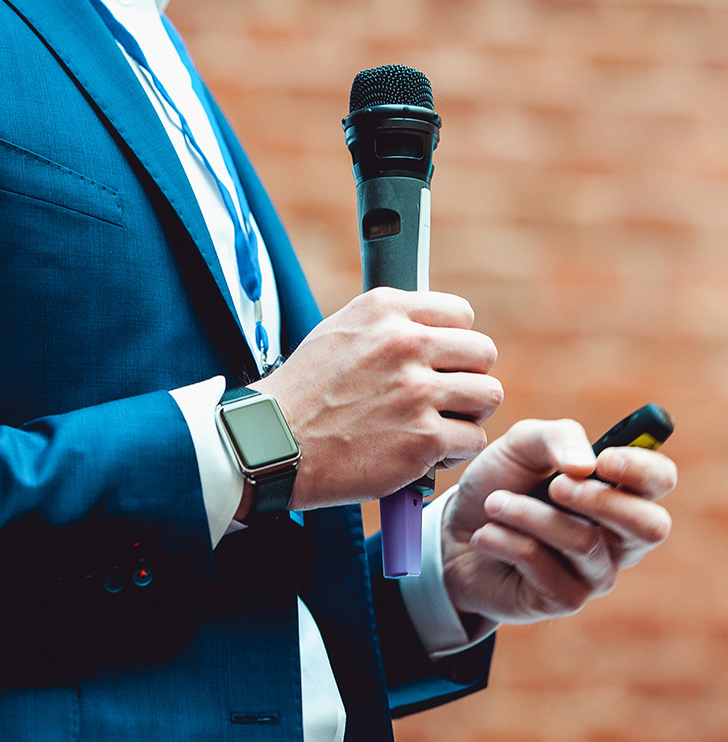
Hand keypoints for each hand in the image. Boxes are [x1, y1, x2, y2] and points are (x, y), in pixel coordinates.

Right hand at [250, 288, 502, 511]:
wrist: (274, 443)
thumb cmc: (303, 392)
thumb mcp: (338, 330)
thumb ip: (388, 324)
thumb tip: (431, 327)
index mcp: (384, 310)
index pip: (460, 313)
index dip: (455, 341)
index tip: (442, 360)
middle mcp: (404, 343)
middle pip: (482, 352)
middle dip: (468, 376)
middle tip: (445, 395)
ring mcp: (416, 392)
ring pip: (487, 395)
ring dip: (467, 414)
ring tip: (437, 423)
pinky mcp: (423, 439)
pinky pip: (472, 439)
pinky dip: (452, 451)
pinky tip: (423, 452)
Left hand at [442, 418, 676, 625]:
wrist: (454, 533)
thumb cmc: (500, 484)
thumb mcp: (521, 446)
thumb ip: (556, 438)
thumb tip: (586, 465)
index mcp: (616, 489)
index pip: (660, 479)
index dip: (642, 469)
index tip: (604, 460)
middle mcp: (617, 535)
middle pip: (650, 526)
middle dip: (601, 501)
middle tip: (554, 486)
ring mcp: (595, 571)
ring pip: (583, 542)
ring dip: (528, 514)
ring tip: (493, 503)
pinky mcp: (565, 598)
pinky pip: (542, 564)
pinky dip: (505, 540)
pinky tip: (485, 535)